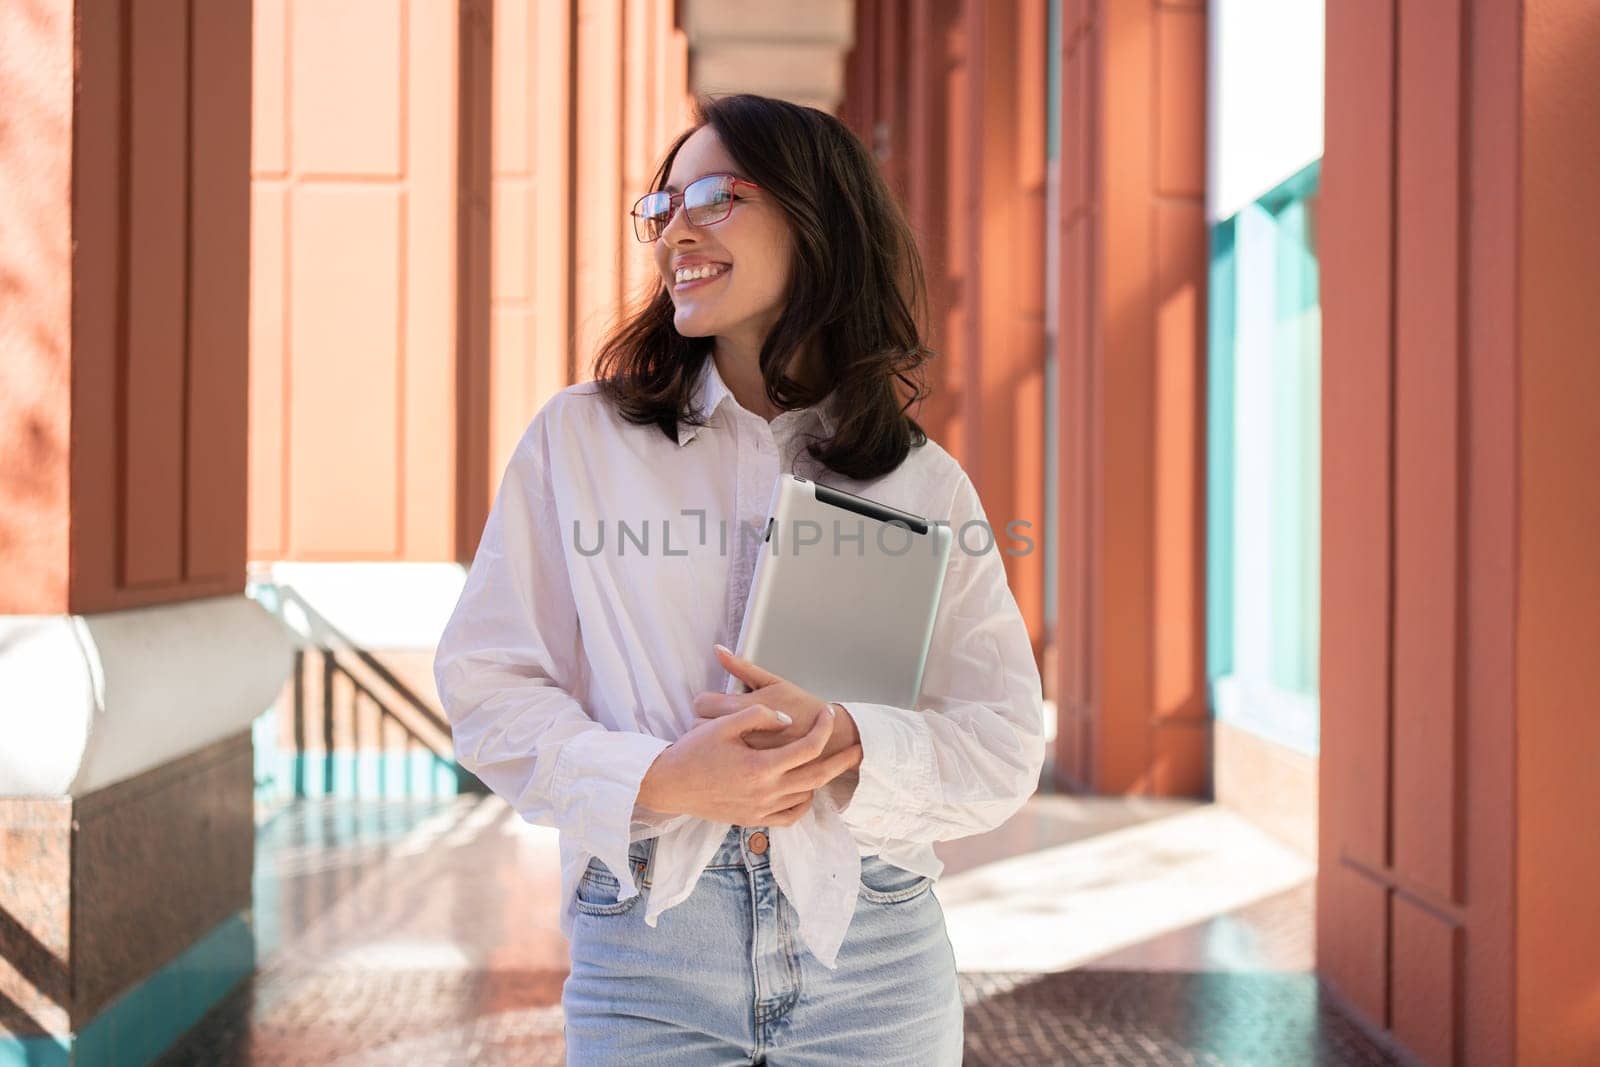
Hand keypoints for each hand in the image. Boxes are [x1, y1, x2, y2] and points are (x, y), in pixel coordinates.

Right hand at [636, 702, 861, 826]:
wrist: (668, 785)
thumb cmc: (692, 752)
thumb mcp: (723, 724)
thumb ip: (758, 716)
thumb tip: (786, 719)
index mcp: (761, 767)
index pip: (807, 748)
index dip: (823, 728)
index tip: (828, 713)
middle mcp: (766, 793)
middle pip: (816, 777)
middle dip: (840, 761)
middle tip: (857, 747)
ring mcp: (761, 810)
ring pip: (805, 797)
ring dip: (821, 779)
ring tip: (830, 763)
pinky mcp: (753, 820)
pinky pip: (790, 816)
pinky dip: (803, 802)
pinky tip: (804, 789)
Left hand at [695, 645, 858, 758]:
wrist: (830, 740)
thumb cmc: (802, 708)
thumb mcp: (773, 682)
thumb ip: (741, 666)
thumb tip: (718, 650)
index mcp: (745, 707)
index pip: (702, 703)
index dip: (706, 702)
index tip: (714, 703)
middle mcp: (741, 733)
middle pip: (699, 726)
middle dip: (705, 722)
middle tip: (718, 721)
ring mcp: (744, 755)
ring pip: (708, 748)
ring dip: (713, 742)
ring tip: (727, 737)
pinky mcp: (751, 771)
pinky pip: (723, 765)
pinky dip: (725, 758)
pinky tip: (735, 754)